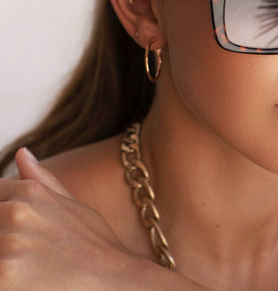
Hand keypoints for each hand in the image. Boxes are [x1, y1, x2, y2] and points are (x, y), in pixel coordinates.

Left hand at [0, 148, 209, 290]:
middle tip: (30, 249)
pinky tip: (27, 278)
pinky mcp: (4, 277)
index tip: (13, 227)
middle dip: (4, 237)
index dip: (3, 211)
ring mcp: (8, 245)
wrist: (113, 279)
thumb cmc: (94, 244)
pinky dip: (8, 277)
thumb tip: (21, 153)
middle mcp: (16, 212)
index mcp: (29, 192)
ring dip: (6, 257)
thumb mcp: (71, 204)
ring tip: (31, 263)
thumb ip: (40, 178)